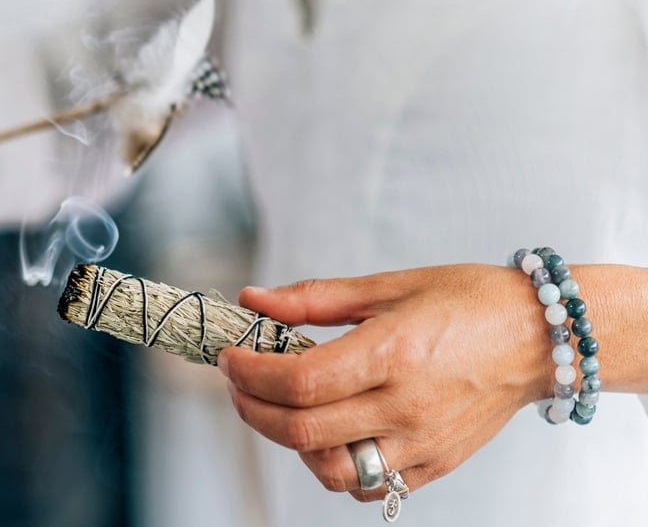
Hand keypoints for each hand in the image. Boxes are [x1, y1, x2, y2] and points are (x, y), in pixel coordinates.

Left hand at [218, 264, 549, 500]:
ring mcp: (421, 443)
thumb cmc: (468, 301)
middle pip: (301, 431)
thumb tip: (254, 301)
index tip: (230, 357)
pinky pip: (368, 485)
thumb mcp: (388, 285)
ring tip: (281, 408)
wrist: (539, 337)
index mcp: (393, 353)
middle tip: (238, 381)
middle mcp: (406, 406)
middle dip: (250, 407)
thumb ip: (314, 298)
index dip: (250, 373)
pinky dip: (332, 467)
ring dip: (288, 443)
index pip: (299, 381)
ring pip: (330, 470)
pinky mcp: (434, 465)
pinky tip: (326, 433)